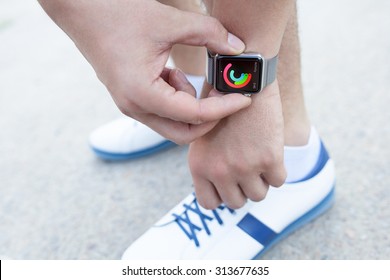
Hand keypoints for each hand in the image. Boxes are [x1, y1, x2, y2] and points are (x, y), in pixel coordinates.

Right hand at [38, 0, 250, 143]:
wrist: (82, 13)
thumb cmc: (118, 15)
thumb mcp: (168, 21)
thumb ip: (208, 33)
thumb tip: (238, 47)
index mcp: (142, 93)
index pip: (193, 115)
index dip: (223, 109)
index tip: (244, 99)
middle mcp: (135, 107)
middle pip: (183, 133)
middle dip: (209, 118)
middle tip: (224, 96)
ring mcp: (131, 106)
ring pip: (172, 125)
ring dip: (190, 107)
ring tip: (187, 75)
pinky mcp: (132, 99)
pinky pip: (162, 111)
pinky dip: (177, 98)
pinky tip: (172, 73)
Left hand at [188, 82, 286, 208]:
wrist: (242, 76)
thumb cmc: (220, 100)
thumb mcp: (202, 132)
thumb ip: (208, 159)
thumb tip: (220, 181)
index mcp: (199, 165)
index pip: (209, 203)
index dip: (221, 194)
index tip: (228, 183)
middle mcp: (219, 170)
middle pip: (236, 203)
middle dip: (242, 188)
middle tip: (246, 169)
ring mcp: (244, 166)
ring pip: (259, 195)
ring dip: (260, 180)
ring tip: (258, 159)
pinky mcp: (269, 158)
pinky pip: (278, 180)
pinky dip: (277, 170)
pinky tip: (271, 152)